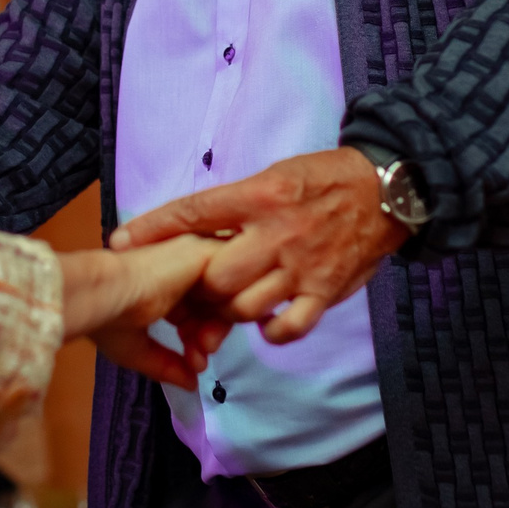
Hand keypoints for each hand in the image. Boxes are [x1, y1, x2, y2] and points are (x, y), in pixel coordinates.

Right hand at [60, 236, 234, 389]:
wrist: (105, 294)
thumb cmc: (109, 319)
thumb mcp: (137, 349)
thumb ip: (167, 364)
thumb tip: (189, 384)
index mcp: (159, 282)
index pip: (194, 309)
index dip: (196, 338)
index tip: (192, 362)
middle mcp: (178, 265)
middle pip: (213, 302)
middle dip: (209, 335)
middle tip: (199, 359)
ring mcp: (193, 254)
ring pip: (225, 291)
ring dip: (219, 327)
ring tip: (203, 349)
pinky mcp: (206, 249)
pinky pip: (237, 277)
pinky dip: (232, 305)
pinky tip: (214, 326)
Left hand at [110, 148, 408, 343]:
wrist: (387, 189)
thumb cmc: (325, 179)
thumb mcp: (276, 175)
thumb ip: (237, 204)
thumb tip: (193, 224)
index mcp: (259, 195)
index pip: (194, 212)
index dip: (153, 229)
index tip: (120, 242)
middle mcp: (276, 232)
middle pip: (214, 275)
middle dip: (196, 286)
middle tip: (193, 287)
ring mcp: (301, 267)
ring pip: (243, 306)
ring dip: (226, 310)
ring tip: (227, 304)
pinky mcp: (325, 292)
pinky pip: (287, 328)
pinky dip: (269, 332)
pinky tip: (264, 323)